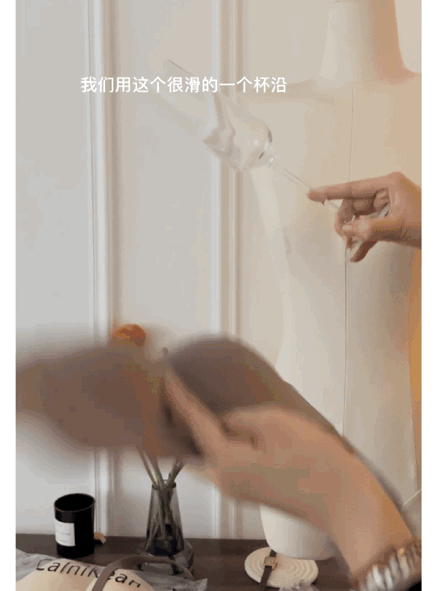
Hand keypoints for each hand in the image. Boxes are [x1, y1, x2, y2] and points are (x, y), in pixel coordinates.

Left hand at [165, 368, 413, 575]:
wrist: (344, 501)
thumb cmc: (315, 462)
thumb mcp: (276, 424)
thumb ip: (242, 418)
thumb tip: (227, 421)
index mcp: (225, 463)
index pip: (193, 423)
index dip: (180, 398)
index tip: (167, 378)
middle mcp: (223, 481)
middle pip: (191, 446)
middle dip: (182, 419)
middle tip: (179, 391)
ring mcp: (236, 490)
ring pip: (207, 456)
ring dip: (200, 432)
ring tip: (199, 404)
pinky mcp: (250, 491)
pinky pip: (223, 463)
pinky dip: (217, 444)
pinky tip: (225, 427)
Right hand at [308, 172, 420, 261]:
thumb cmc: (431, 224)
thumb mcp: (399, 227)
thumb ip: (370, 229)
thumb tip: (349, 230)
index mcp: (389, 185)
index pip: (352, 188)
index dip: (330, 192)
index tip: (313, 194)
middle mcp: (387, 193)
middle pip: (354, 205)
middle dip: (346, 222)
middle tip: (344, 236)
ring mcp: (389, 207)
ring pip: (361, 219)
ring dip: (355, 234)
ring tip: (351, 247)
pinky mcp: (392, 221)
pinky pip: (371, 229)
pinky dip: (364, 242)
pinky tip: (358, 254)